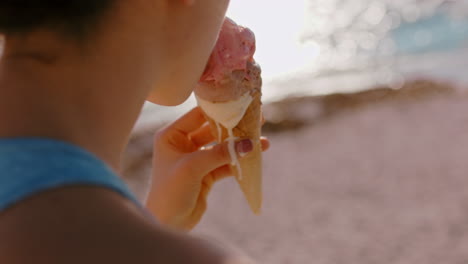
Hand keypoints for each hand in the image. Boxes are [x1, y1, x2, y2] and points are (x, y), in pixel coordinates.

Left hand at [147, 107, 268, 229]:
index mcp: (172, 136)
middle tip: (257, 120)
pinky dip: (238, 162)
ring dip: (240, 145)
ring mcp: (195, 158)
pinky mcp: (205, 173)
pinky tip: (254, 158)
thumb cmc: (170, 192)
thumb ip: (220, 154)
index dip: (219, 110)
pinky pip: (225, 163)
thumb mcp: (193, 168)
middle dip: (234, 127)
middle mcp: (183, 144)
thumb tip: (248, 143)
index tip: (241, 105)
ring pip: (222, 147)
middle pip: (213, 130)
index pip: (198, 116)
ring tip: (262, 141)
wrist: (167, 224)